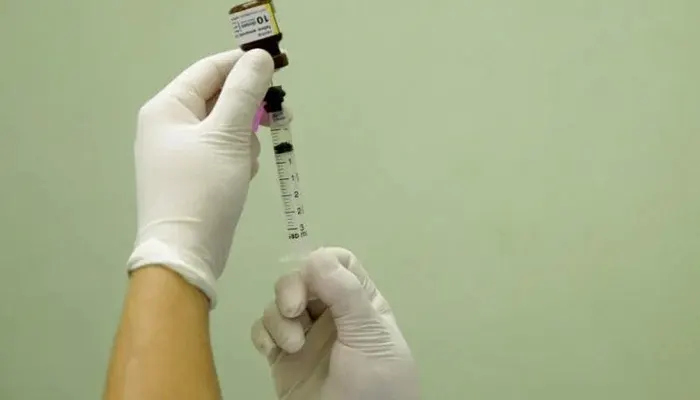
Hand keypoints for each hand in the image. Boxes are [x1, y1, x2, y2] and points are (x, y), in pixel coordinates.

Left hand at [127, 49, 273, 306]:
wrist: (186, 253)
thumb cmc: (202, 189)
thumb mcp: (226, 136)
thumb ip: (244, 92)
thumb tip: (259, 56)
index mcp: (167, 108)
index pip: (209, 69)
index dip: (243, 64)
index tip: (279, 68)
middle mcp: (169, 126)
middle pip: (218, 98)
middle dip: (249, 108)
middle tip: (281, 116)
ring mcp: (180, 153)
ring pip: (225, 127)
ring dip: (245, 138)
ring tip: (249, 161)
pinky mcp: (194, 175)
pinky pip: (222, 151)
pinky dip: (238, 158)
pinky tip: (244, 175)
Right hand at [251, 247, 419, 399]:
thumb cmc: (375, 386)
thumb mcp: (370, 336)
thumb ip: (346, 294)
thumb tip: (316, 256)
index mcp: (361, 304)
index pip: (339, 263)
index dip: (321, 262)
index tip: (313, 279)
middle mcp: (332, 315)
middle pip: (301, 278)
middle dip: (292, 289)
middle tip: (295, 311)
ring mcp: (305, 336)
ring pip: (278, 304)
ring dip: (279, 319)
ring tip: (293, 347)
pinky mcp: (282, 358)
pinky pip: (262, 331)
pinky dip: (263, 335)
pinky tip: (273, 352)